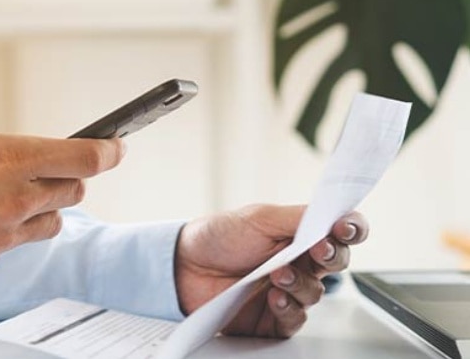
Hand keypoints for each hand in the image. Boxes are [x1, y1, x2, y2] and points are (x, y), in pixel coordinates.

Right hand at [0, 119, 124, 273]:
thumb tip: (15, 154)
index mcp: (11, 157)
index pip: (85, 158)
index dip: (109, 152)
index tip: (117, 148)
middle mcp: (15, 197)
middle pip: (75, 190)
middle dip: (69, 178)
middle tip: (50, 171)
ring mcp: (3, 233)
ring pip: (53, 222)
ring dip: (45, 208)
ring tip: (16, 197)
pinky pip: (17, 242)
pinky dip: (12, 230)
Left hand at [174, 204, 368, 337]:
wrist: (182, 266)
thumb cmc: (217, 237)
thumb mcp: (259, 218)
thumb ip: (298, 218)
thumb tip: (334, 214)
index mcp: (299, 234)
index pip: (339, 231)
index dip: (351, 229)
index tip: (346, 227)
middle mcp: (299, 262)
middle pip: (336, 263)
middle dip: (332, 256)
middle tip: (319, 249)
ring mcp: (287, 291)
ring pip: (316, 293)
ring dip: (301, 283)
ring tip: (278, 274)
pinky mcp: (273, 318)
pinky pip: (294, 319)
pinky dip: (288, 308)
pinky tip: (274, 297)